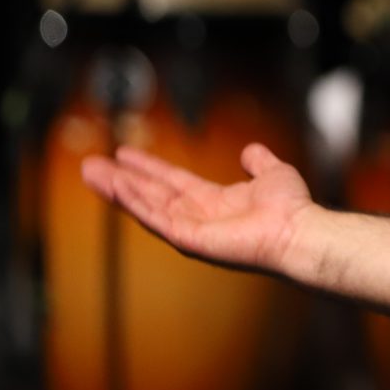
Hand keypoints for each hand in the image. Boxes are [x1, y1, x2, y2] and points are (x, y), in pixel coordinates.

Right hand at [79, 142, 315, 278]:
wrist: (298, 230)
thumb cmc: (291, 209)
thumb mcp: (273, 173)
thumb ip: (259, 161)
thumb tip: (251, 150)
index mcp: (214, 202)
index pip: (172, 182)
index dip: (148, 168)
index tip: (124, 154)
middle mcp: (198, 216)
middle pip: (150, 194)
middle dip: (120, 180)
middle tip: (91, 165)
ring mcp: (190, 230)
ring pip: (145, 206)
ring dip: (118, 189)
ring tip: (92, 173)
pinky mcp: (188, 239)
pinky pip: (156, 218)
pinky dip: (136, 202)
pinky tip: (117, 186)